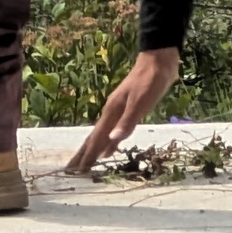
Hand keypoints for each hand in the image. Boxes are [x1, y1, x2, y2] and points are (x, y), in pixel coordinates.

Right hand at [64, 48, 181, 173]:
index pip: (96, 138)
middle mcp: (112, 113)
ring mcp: (120, 111)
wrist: (159, 60)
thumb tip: (111, 141)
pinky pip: (113, 132)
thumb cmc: (150, 80)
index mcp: (112, 111)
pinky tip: (109, 150)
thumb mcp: (140, 101)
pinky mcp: (129, 110)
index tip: (76, 172)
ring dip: (94, 150)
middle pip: (94, 137)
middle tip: (71, 171)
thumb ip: (127, 121)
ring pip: (102, 135)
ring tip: (85, 163)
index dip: (88, 155)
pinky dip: (108, 143)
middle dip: (83, 154)